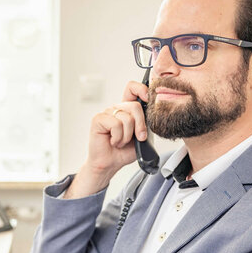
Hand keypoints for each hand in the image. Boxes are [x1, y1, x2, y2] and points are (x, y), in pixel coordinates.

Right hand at [65, 80, 148, 197]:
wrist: (110, 164)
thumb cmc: (124, 151)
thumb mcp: (142, 136)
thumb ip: (146, 123)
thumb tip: (153, 115)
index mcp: (127, 109)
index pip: (132, 88)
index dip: (142, 89)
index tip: (149, 99)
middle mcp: (116, 108)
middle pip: (135, 105)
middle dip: (140, 125)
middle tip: (138, 137)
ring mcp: (107, 113)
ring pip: (126, 118)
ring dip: (127, 136)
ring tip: (120, 141)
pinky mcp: (98, 119)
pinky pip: (115, 124)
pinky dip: (118, 137)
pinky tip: (113, 141)